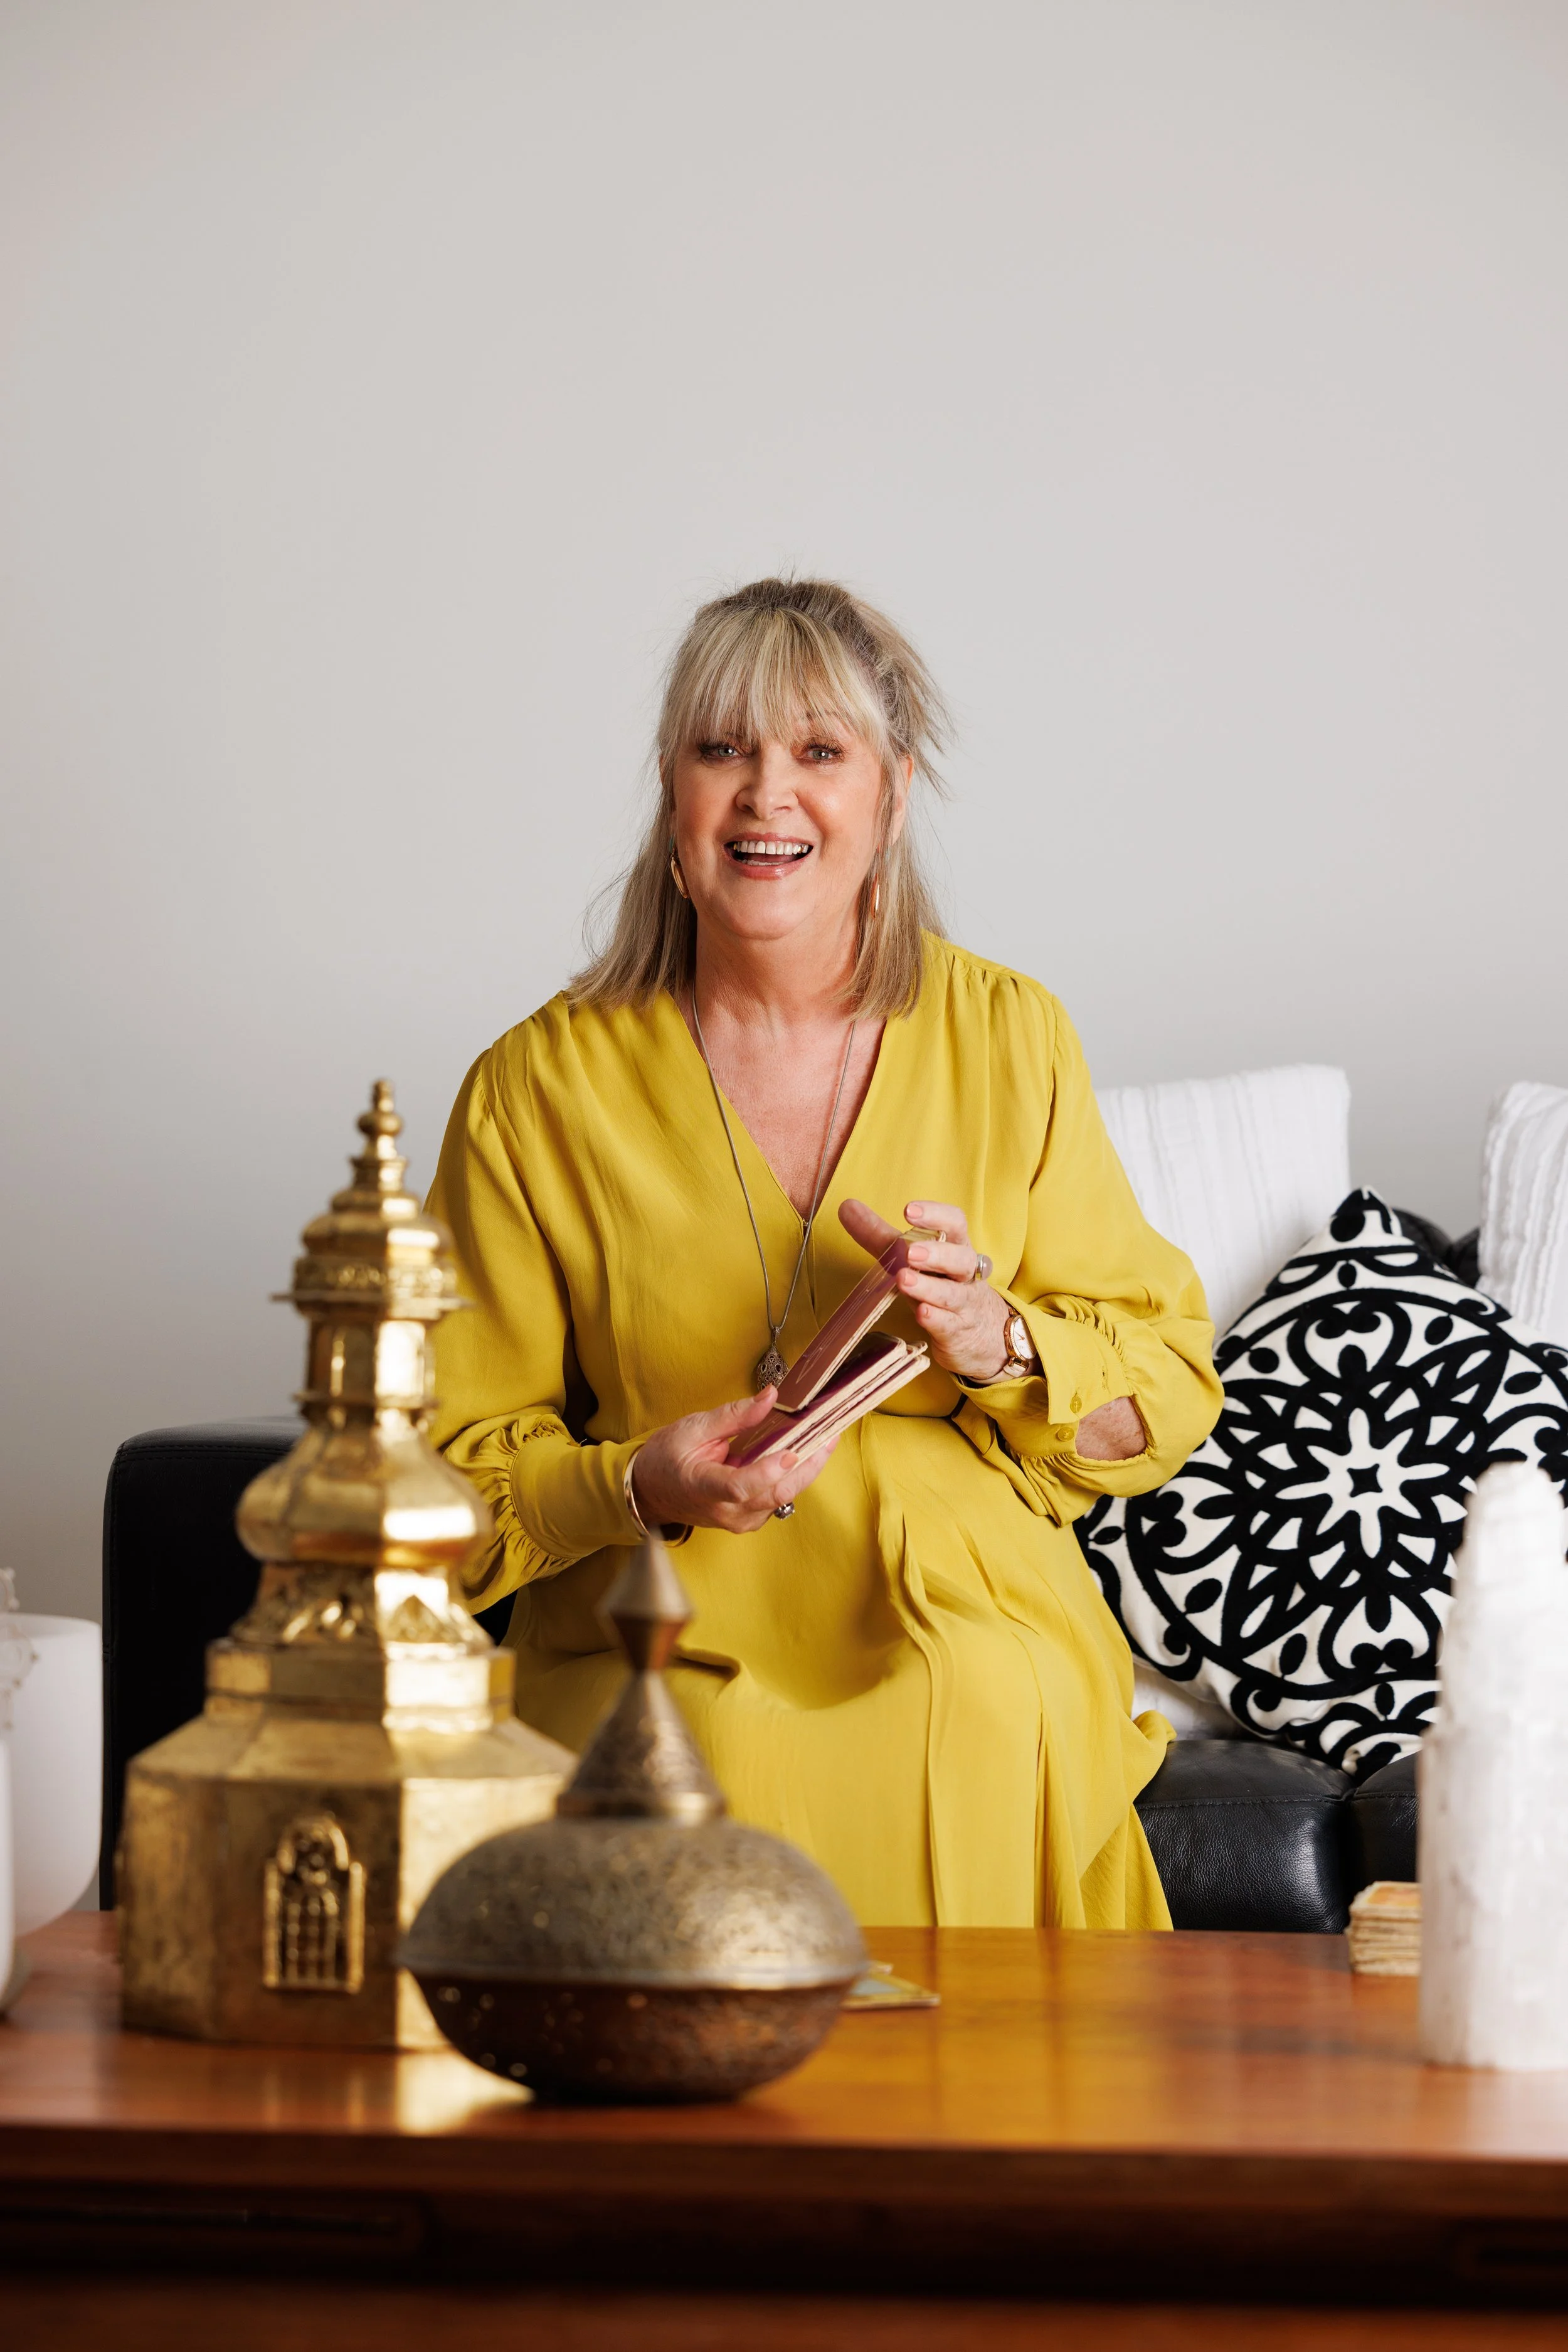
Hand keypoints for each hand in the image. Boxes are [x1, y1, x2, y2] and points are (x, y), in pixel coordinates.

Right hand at [631, 1390, 834, 1535]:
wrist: (651, 1491)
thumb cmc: (666, 1459)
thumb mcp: (693, 1428)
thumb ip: (734, 1416)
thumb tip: (770, 1397)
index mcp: (703, 1487)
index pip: (740, 1487)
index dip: (767, 1471)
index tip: (790, 1451)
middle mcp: (725, 1511)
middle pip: (775, 1494)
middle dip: (808, 1464)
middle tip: (829, 1433)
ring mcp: (739, 1519)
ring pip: (783, 1497)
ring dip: (806, 1469)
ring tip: (823, 1437)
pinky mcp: (749, 1518)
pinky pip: (779, 1499)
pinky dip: (793, 1476)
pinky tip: (803, 1454)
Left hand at [838, 1196, 1012, 1382]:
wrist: (982, 1334)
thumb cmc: (941, 1285)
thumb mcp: (914, 1260)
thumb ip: (881, 1236)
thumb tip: (847, 1207)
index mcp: (955, 1247)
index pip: (955, 1224)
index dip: (936, 1215)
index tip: (909, 1211)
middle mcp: (964, 1274)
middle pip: (960, 1259)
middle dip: (937, 1253)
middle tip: (911, 1252)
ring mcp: (963, 1304)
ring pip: (953, 1294)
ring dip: (929, 1287)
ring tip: (904, 1279)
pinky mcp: (957, 1331)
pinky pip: (949, 1324)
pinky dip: (936, 1319)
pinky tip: (922, 1314)